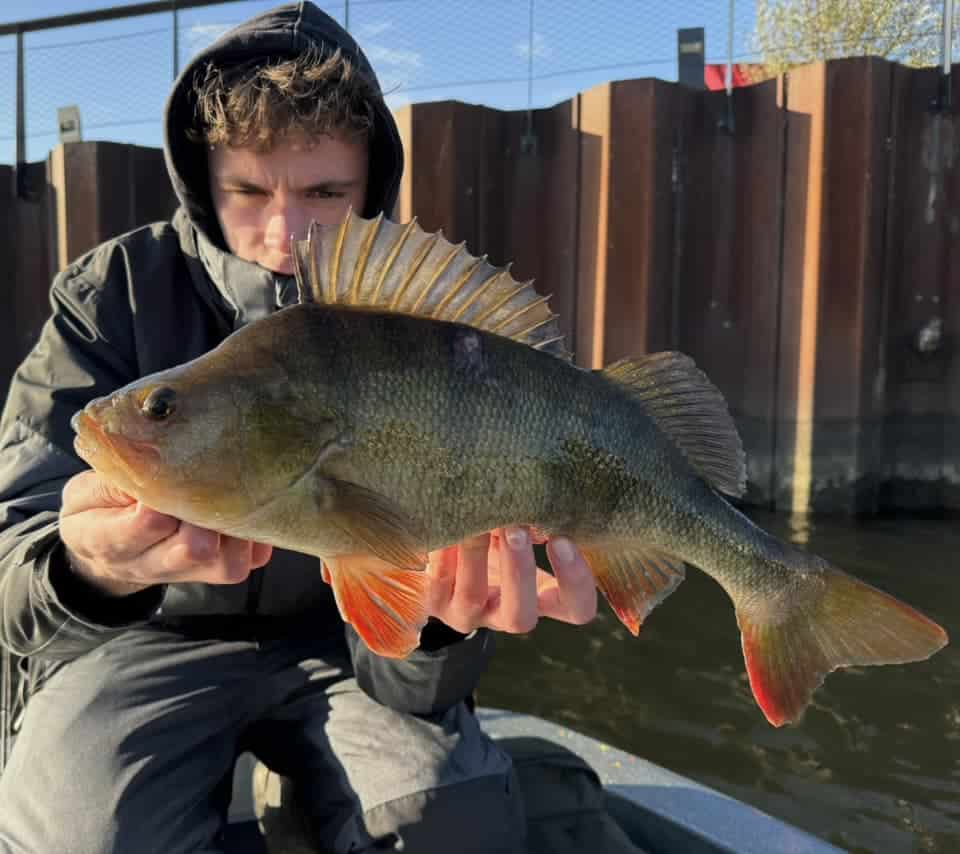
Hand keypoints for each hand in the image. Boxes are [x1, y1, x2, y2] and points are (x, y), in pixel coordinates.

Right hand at [59, 470, 272, 596]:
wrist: (102, 554)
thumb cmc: (97, 513)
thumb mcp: (83, 493)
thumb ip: (110, 480)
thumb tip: (150, 455)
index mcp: (111, 543)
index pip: (148, 523)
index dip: (165, 493)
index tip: (168, 468)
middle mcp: (153, 565)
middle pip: (195, 548)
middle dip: (204, 511)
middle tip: (206, 479)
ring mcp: (187, 572)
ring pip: (228, 563)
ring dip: (233, 528)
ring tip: (228, 495)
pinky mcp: (215, 572)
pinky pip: (248, 562)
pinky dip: (253, 536)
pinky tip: (243, 510)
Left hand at [424, 527, 596, 634]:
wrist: (451, 553)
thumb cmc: (501, 534)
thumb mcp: (523, 529)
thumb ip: (535, 519)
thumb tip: (537, 489)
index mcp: (542, 599)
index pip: (576, 609)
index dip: (574, 581)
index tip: (563, 539)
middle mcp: (505, 614)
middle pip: (521, 618)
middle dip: (519, 571)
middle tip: (518, 529)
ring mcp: (466, 614)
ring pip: (472, 598)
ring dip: (476, 555)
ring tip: (477, 518)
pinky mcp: (433, 602)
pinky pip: (436, 581)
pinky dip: (442, 551)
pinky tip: (445, 522)